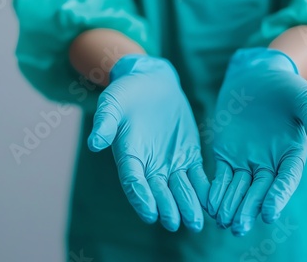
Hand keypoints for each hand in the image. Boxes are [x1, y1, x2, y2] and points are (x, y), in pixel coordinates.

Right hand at [88, 55, 209, 231]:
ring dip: (188, 205)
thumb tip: (94, 143)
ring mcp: (171, 163)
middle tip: (176, 224)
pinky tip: (212, 201)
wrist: (151, 83)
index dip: (141, 198)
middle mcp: (150, 166)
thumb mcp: (112, 104)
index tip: (150, 214)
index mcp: (129, 157)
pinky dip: (204, 189)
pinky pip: (198, 176)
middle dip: (168, 208)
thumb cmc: (127, 94)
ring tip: (197, 223)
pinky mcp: (189, 155)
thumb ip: (105, 123)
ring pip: (180, 188)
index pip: (134, 182)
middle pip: (159, 191)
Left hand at [207, 48, 306, 235]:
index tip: (268, 214)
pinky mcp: (226, 155)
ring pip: (239, 189)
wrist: (257, 76)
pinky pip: (220, 177)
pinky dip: (215, 191)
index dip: (277, 197)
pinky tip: (209, 205)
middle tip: (238, 228)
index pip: (285, 181)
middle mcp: (270, 164)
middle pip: (260, 192)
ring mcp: (247, 161)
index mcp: (291, 155)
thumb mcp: (304, 97)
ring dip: (231, 206)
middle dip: (249, 209)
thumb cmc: (286, 87)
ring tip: (223, 222)